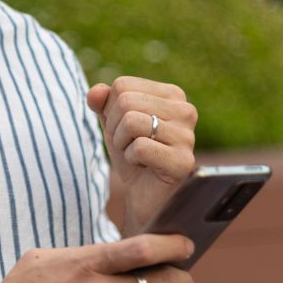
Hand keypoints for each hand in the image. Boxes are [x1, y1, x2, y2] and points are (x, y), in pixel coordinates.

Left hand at [88, 77, 197, 234]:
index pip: (122, 85)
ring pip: (131, 121)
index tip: (124, 129)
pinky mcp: (183, 161)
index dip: (111, 110)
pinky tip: (144, 167)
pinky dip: (131, 159)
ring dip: (122, 144)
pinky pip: (140, 148)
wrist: (144, 196)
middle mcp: (186, 110)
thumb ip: (102, 102)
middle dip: (115, 128)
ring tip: (136, 155)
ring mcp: (188, 136)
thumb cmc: (131, 154)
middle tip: (129, 146)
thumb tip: (95, 93)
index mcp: (172, 94)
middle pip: (125, 101)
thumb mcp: (112, 123)